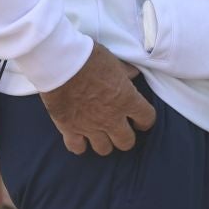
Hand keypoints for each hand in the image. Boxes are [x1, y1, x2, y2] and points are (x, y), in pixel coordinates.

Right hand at [40, 42, 155, 155]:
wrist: (61, 64)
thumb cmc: (90, 58)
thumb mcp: (115, 61)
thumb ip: (126, 72)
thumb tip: (132, 74)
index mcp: (127, 100)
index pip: (147, 119)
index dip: (145, 120)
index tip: (140, 119)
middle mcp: (111, 118)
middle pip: (126, 142)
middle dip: (126, 137)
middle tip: (121, 129)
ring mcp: (90, 127)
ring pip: (104, 149)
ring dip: (105, 143)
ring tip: (101, 135)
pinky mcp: (69, 129)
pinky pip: (78, 148)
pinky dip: (80, 145)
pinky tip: (80, 138)